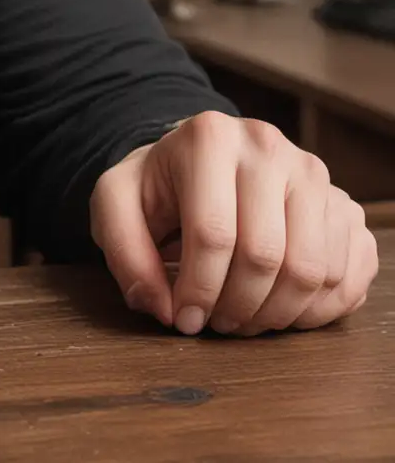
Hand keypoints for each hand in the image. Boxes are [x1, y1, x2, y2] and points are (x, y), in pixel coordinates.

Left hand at [90, 111, 378, 336]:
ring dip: (276, 314)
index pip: (213, 233)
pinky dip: (317, 310)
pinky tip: (280, 311)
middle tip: (216, 324)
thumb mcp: (116, 204)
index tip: (183, 319)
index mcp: (209, 137)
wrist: (198, 160)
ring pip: (311, 269)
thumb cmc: (157, 186)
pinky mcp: (343, 203)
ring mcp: (314, 173)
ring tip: (243, 318)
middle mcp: (268, 147)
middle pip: (265, 254)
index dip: (198, 290)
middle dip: (237, 307)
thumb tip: (159, 307)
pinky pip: (346, 273)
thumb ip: (124, 252)